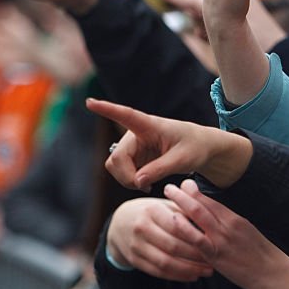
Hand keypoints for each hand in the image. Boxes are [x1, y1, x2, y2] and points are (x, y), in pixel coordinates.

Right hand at [86, 97, 251, 190]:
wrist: (199, 149)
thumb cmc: (194, 147)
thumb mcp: (183, 160)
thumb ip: (160, 170)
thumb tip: (137, 182)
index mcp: (150, 125)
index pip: (126, 115)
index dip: (107, 109)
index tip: (89, 102)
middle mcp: (136, 133)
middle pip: (117, 157)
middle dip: (127, 176)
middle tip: (145, 187)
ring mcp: (132, 146)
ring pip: (115, 166)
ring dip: (127, 180)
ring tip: (148, 184)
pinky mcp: (133, 157)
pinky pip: (121, 172)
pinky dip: (130, 182)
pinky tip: (146, 183)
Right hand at [106, 197, 212, 280]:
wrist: (120, 222)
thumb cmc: (152, 211)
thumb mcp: (166, 204)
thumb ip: (186, 211)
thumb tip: (210, 222)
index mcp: (152, 211)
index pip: (177, 227)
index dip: (196, 238)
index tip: (214, 244)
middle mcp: (141, 228)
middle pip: (173, 246)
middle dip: (196, 256)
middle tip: (214, 261)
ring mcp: (135, 246)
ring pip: (166, 262)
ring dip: (189, 270)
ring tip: (207, 271)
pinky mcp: (134, 260)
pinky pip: (158, 272)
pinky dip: (177, 276)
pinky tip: (192, 276)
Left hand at [162, 179, 288, 288]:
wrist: (272, 274)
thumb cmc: (261, 256)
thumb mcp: (247, 235)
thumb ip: (231, 227)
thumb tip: (216, 222)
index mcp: (236, 219)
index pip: (212, 201)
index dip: (196, 192)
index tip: (185, 184)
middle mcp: (229, 225)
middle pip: (204, 203)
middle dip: (186, 192)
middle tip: (171, 185)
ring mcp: (222, 239)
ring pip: (199, 215)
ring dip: (182, 202)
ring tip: (168, 195)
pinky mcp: (217, 255)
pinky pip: (198, 239)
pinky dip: (185, 227)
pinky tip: (174, 220)